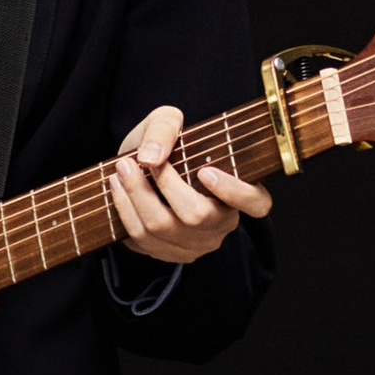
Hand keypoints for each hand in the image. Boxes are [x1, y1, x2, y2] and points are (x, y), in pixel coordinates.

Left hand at [106, 105, 273, 263]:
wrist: (142, 167)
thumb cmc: (166, 144)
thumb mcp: (167, 121)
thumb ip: (164, 129)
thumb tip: (152, 158)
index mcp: (240, 193)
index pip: (256, 203)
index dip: (234, 192)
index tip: (205, 172)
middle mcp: (222, 224)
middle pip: (196, 215)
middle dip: (162, 185)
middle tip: (134, 161)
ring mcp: (197, 244)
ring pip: (163, 229)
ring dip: (134, 197)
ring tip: (120, 170)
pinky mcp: (170, 254)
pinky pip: (144, 241)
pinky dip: (125, 213)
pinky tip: (117, 192)